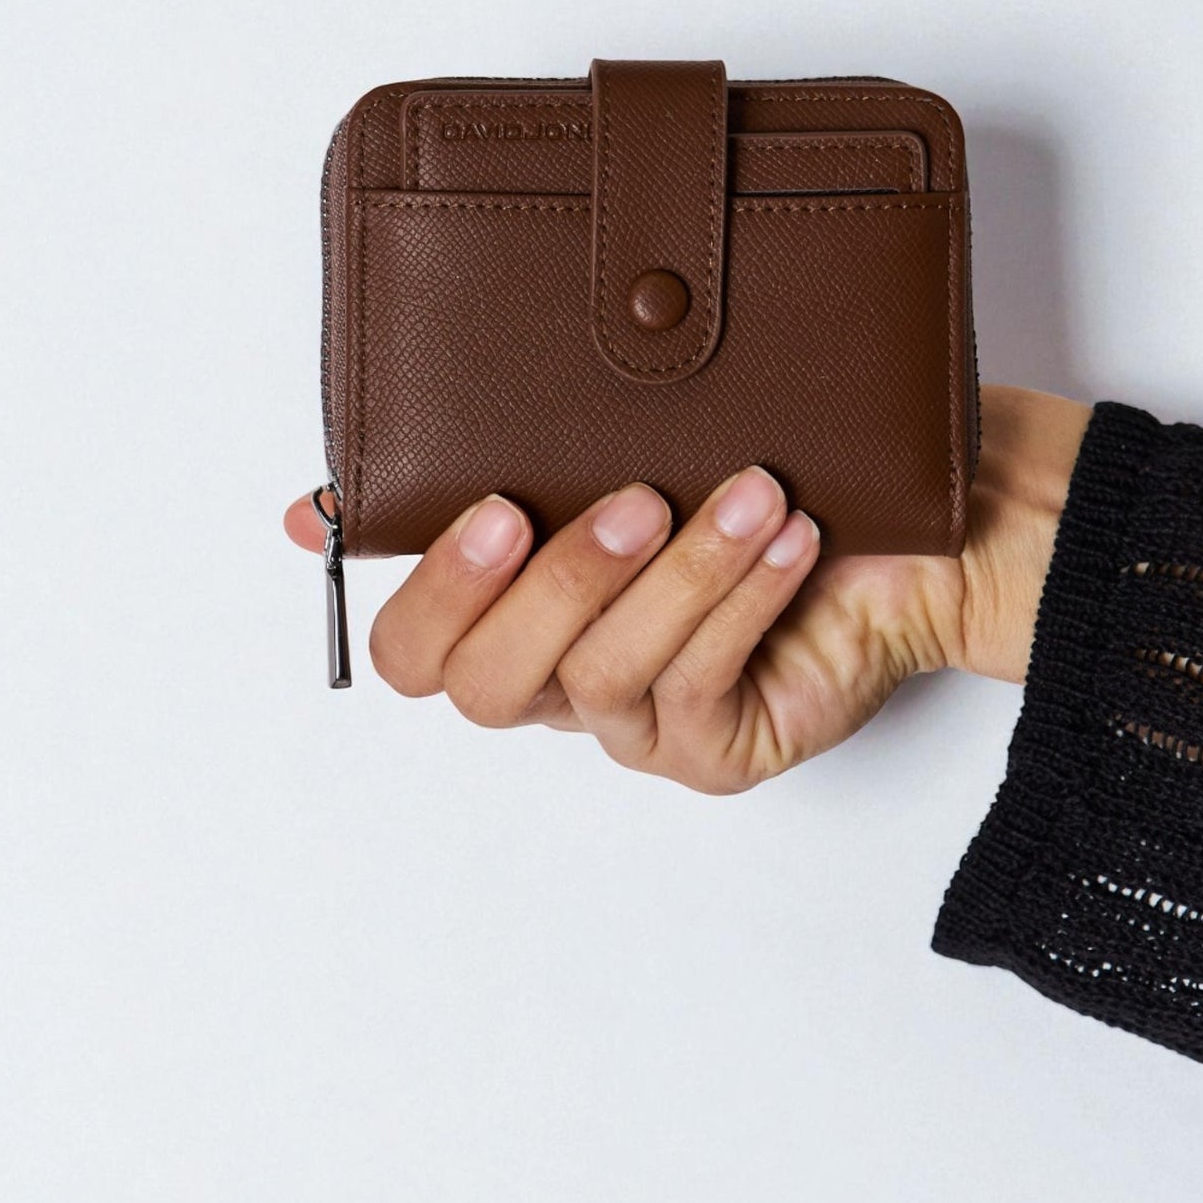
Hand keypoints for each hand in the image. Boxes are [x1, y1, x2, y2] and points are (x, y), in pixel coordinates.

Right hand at [284, 385, 1092, 793]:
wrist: (892, 527)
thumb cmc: (742, 472)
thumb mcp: (603, 452)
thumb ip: (479, 469)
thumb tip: (310, 510)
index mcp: (509, 617)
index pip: (415, 654)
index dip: (433, 591)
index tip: (490, 504)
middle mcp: (559, 683)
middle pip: (492, 685)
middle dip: (559, 584)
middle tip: (630, 497)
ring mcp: (636, 726)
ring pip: (609, 678)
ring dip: (681, 576)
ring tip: (750, 492)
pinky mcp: (716, 750)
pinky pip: (706, 688)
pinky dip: (744, 601)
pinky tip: (787, 537)